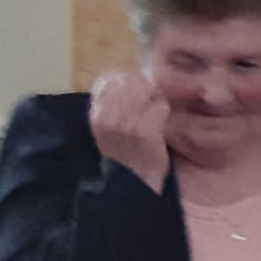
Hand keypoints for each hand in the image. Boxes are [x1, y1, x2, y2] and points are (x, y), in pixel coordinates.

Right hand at [90, 70, 169, 191]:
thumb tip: (125, 78)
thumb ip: (111, 105)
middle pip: (130, 82)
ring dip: (155, 97)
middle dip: (143, 86)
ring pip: (146, 91)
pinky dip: (163, 110)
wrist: (133, 182)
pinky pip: (160, 107)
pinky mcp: (146, 132)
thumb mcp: (106, 128)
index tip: (134, 87)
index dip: (125, 79)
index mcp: (97, 115)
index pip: (108, 80)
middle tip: (150, 98)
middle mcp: (109, 117)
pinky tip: (161, 120)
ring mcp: (128, 124)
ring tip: (155, 109)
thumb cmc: (122, 154)